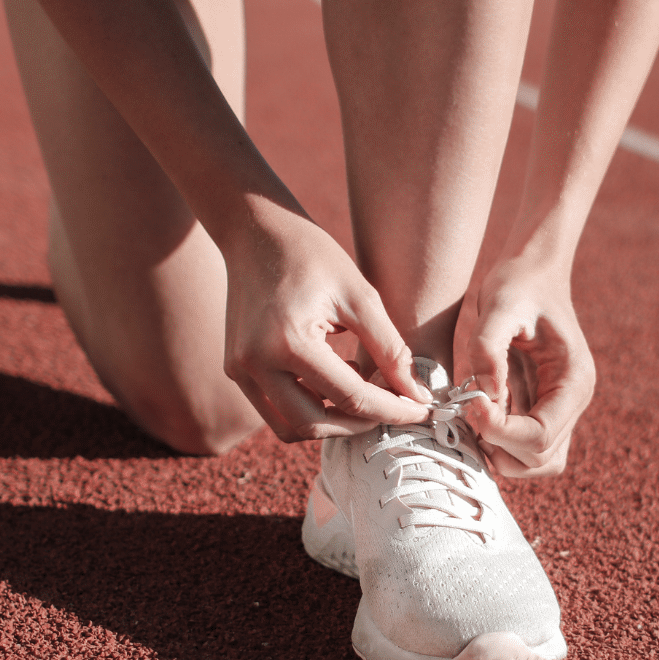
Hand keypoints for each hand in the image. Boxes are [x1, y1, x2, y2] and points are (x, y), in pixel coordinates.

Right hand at [221, 207, 429, 441]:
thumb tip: (418, 396)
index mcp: (289, 341)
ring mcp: (240, 370)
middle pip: (315, 425)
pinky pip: (275, 410)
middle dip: (360, 424)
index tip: (423, 410)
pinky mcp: (236, 370)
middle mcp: (255, 363)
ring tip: (362, 392)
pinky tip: (335, 381)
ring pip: (290, 427)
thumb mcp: (362, 297)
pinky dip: (309, 408)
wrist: (257, 232)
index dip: (393, 409)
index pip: (351, 397)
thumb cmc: (312, 255)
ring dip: (331, 422)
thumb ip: (391, 350)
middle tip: (393, 406)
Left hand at [453, 257, 594, 477]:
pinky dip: (499, 443)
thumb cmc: (518, 284)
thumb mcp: (499, 305)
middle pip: (541, 458)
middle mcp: (572, 401)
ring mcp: (560, 409)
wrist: (532, 273)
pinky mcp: (541, 409)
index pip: (542, 435)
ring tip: (474, 414)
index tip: (470, 404)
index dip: (501, 432)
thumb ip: (488, 347)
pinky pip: (524, 448)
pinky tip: (478, 412)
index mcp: (574, 380)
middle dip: (499, 445)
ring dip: (499, 451)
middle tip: (469, 409)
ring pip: (535, 462)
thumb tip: (485, 395)